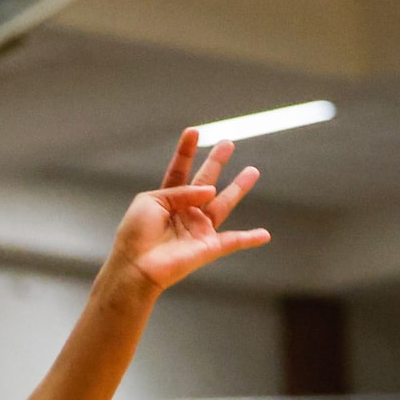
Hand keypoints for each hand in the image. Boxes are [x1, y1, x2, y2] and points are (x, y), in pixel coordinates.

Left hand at [110, 131, 266, 294]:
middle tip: (227, 143)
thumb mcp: (150, 200)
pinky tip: (264, 235)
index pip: (178, 171)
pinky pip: (234, 242)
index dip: (186, 152)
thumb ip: (179, 189)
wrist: (136, 267)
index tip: (192, 132)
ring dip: (238, 188)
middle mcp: (183, 214)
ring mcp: (197, 230)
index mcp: (165, 202)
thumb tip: (210, 191)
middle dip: (216, 162)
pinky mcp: (208, 247)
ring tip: (252, 170)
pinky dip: (250, 239)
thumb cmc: (135, 236)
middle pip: (205, 183)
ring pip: (223, 204)